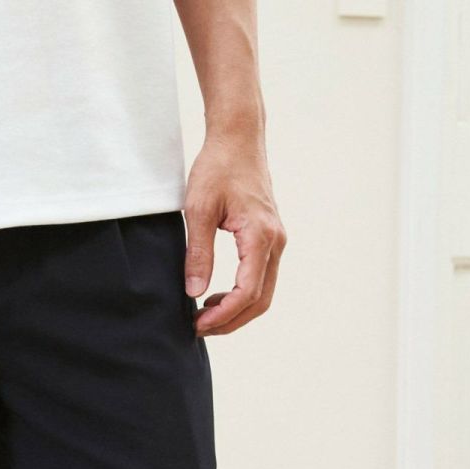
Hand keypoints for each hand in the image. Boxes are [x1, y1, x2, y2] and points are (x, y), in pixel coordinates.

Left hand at [183, 131, 285, 336]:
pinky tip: (215, 296)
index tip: (197, 324)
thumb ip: (198, 253)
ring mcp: (275, 240)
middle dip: (230, 321)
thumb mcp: (199, 210)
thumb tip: (194, 292)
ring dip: (236, 311)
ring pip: (263, 292)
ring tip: (204, 315)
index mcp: (260, 236)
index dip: (223, 316)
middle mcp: (274, 241)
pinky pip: (260, 278)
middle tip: (198, 328)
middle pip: (260, 300)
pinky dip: (240, 295)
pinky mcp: (269, 238)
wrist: (238, 138)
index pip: (247, 292)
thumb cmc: (217, 167)